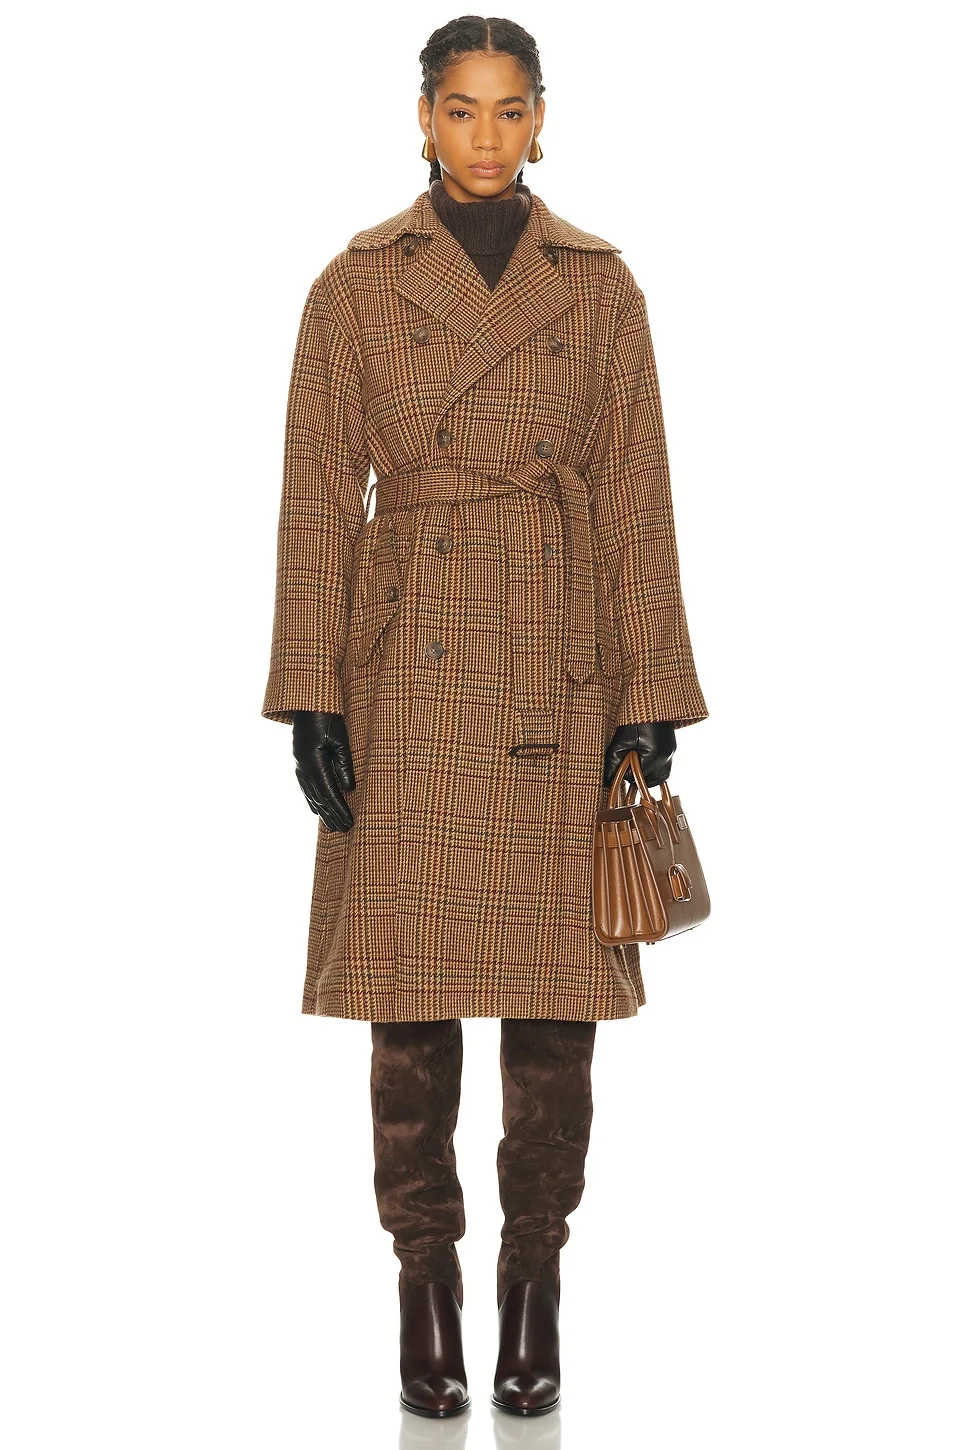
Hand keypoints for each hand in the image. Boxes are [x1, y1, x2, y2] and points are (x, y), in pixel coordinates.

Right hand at [291, 711, 355, 830]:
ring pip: (311, 795)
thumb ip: (344, 764)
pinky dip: (312, 801)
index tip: (349, 822)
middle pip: (319, 798)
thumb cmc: (327, 716)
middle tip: (343, 830)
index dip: (339, 809)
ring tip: (332, 826)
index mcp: (314, 762)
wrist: (306, 702)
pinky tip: (316, 809)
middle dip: (332, 815)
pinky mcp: (299, 762)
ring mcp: (300, 766)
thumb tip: (348, 789)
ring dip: (322, 812)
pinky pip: (305, 788)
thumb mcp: (341, 738)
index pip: (329, 792)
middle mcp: (304, 768)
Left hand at [602, 721, 676, 790]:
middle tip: (627, 760)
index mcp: (654, 757)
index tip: (619, 760)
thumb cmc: (634, 718)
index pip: (635, 778)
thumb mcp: (621, 739)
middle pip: (648, 781)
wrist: (651, 699)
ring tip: (635, 760)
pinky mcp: (673, 748)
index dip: (623, 771)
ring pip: (659, 777)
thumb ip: (613, 761)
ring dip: (646, 774)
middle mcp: (666, 758)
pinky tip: (644, 757)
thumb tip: (606, 779)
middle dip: (636, 775)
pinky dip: (654, 767)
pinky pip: (665, 768)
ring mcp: (671, 753)